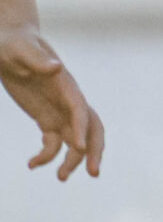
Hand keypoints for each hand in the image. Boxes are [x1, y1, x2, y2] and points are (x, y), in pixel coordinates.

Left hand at [1, 28, 101, 178]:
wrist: (10, 44)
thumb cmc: (15, 44)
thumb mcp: (21, 49)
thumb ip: (37, 59)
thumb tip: (55, 67)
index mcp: (66, 85)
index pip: (79, 110)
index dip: (80, 128)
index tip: (76, 148)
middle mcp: (68, 101)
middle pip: (91, 128)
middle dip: (94, 150)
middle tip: (92, 173)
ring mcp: (59, 111)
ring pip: (75, 140)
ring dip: (73, 160)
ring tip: (60, 177)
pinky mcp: (46, 118)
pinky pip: (53, 142)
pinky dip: (46, 156)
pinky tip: (31, 165)